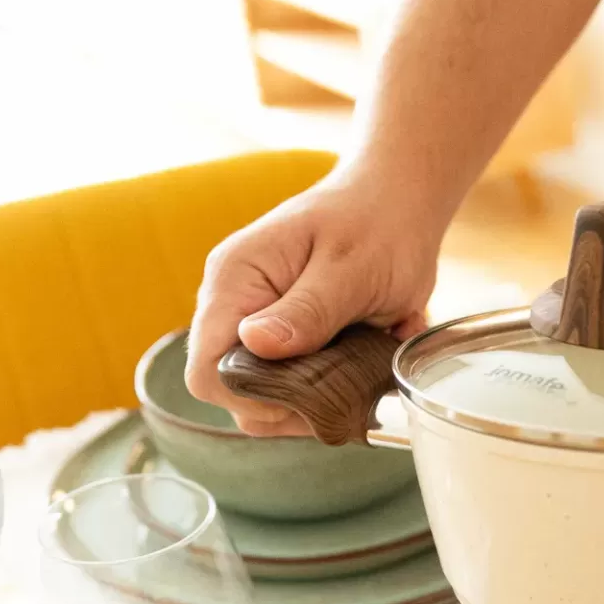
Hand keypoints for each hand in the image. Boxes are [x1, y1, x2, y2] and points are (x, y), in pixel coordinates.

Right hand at [186, 164, 436, 435]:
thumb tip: (256, 344)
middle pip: (233, 391)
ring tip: (359, 366)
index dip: (251, 399)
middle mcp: (234, 305)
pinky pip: (291, 384)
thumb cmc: (377, 222)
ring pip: (264, 396)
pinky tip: (361, 359)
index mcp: (234, 281)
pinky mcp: (282, 336)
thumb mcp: (351, 269)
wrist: (397, 200)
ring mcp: (255, 321)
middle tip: (348, 385)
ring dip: (314, 399)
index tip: (309, 394)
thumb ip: (308, 310)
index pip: (206, 371)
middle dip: (290, 404)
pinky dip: (328, 387)